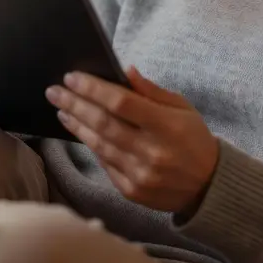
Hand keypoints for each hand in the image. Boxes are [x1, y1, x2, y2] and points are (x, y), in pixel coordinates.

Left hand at [45, 67, 218, 214]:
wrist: (208, 186)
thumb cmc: (194, 139)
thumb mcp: (182, 107)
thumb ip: (152, 90)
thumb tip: (125, 71)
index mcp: (166, 126)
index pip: (120, 103)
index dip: (93, 89)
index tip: (72, 77)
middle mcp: (151, 151)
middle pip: (103, 123)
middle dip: (75, 104)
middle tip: (54, 91)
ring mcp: (139, 174)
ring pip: (99, 144)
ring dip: (76, 125)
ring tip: (62, 109)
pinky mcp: (131, 191)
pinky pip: (104, 164)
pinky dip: (91, 146)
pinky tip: (81, 132)